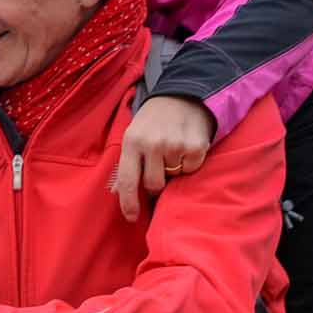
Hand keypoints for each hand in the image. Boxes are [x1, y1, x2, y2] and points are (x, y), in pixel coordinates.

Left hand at [112, 94, 214, 220]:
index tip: (131, 218)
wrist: (182, 94)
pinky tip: (186, 146)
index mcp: (132, 142)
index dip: (129, 203)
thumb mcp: (133, 135)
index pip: (127, 180)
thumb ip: (127, 163)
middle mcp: (152, 144)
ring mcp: (175, 145)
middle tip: (159, 166)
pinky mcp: (195, 146)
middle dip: (155, 183)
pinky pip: (191, 169)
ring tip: (172, 149)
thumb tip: (116, 192)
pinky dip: (189, 163)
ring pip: (173, 177)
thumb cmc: (153, 120)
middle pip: (153, 185)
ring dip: (173, 169)